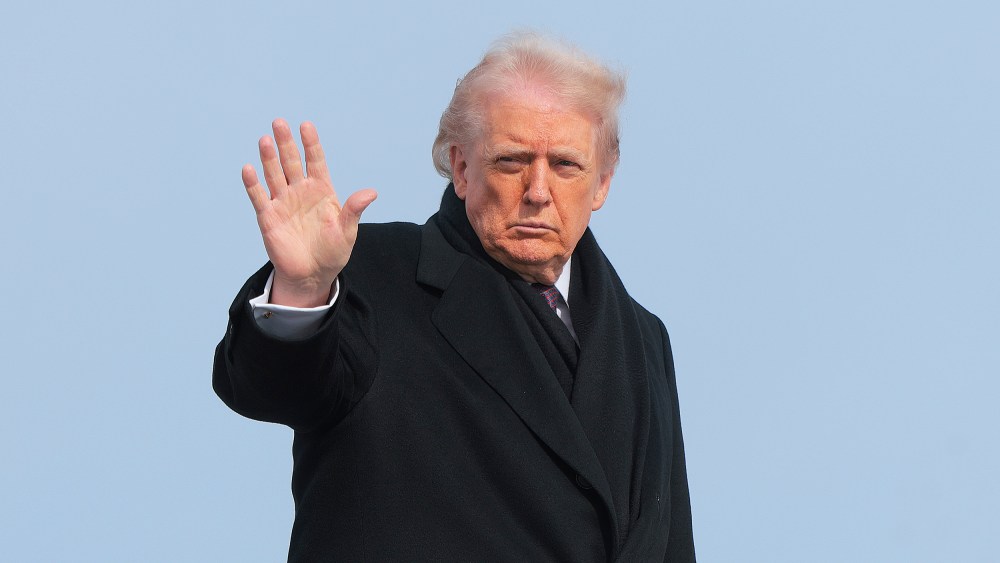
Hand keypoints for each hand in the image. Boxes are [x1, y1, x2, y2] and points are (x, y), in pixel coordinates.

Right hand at [242, 119, 376, 306]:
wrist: (313, 274)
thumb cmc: (333, 251)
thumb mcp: (347, 230)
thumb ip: (354, 210)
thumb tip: (371, 192)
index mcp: (321, 190)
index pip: (315, 161)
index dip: (310, 144)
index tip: (306, 125)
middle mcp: (300, 191)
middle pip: (291, 162)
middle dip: (286, 143)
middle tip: (279, 123)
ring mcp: (283, 202)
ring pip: (274, 175)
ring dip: (269, 158)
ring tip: (265, 140)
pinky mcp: (268, 217)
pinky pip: (259, 197)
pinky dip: (253, 184)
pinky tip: (249, 169)